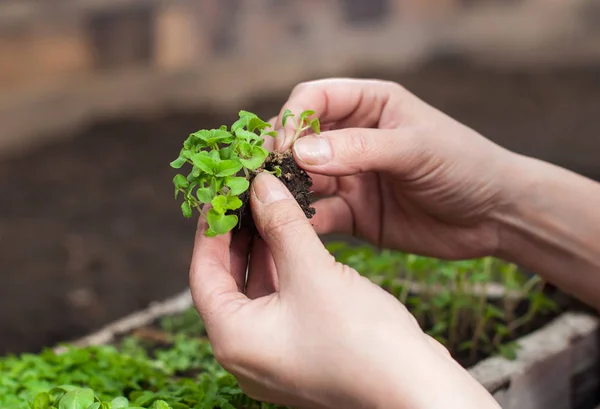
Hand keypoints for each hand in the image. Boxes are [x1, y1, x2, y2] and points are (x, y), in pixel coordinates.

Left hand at [189, 173, 499, 408]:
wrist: (416, 389)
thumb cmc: (362, 341)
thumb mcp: (314, 272)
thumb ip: (282, 224)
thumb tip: (260, 186)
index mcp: (233, 339)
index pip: (203, 274)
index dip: (209, 229)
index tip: (218, 194)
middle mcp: (247, 351)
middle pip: (228, 281)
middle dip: (237, 235)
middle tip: (245, 195)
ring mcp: (275, 352)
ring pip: (258, 289)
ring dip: (263, 248)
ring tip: (269, 206)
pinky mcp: (301, 349)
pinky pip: (281, 300)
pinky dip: (284, 267)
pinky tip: (294, 237)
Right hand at [272, 78, 518, 259]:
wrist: (495, 216)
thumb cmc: (464, 166)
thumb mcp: (416, 148)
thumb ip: (360, 148)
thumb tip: (300, 152)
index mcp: (370, 105)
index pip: (314, 98)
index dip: (292, 118)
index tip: (283, 146)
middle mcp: (353, 138)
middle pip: (298, 139)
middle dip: (278, 155)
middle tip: (263, 176)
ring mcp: (350, 176)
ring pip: (302, 179)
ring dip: (283, 189)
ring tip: (267, 204)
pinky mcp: (353, 213)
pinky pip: (318, 214)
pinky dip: (301, 220)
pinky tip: (290, 228)